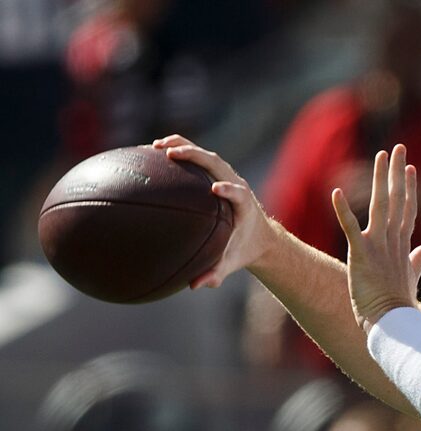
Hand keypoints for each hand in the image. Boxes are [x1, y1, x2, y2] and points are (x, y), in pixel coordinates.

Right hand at [152, 134, 272, 288]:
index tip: (215, 188)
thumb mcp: (231, 263)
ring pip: (206, 156)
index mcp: (244, 205)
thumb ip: (216, 273)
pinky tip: (152, 153)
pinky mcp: (216, 174)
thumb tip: (194, 285)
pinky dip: (179, 152)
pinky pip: (197, 160)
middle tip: (170, 153)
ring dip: (184, 146)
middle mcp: (236, 185)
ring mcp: (226, 176)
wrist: (258, 236)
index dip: (228, 188)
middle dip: (196, 155)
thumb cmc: (242, 250)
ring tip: (156, 145)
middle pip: (218, 163)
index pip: (238, 192)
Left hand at [332, 144, 420, 332]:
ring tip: (381, 156)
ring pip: (379, 205)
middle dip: (397, 173)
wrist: (392, 322)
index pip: (407, 209)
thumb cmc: (399, 303)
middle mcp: (392, 240)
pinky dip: (342, 210)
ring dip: (380, 179)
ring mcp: (377, 246)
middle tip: (398, 148)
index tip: (409, 168)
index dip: (408, 188)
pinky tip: (335, 192)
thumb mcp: (412, 277)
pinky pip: (350, 228)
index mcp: (403, 245)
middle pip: (396, 199)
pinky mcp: (360, 254)